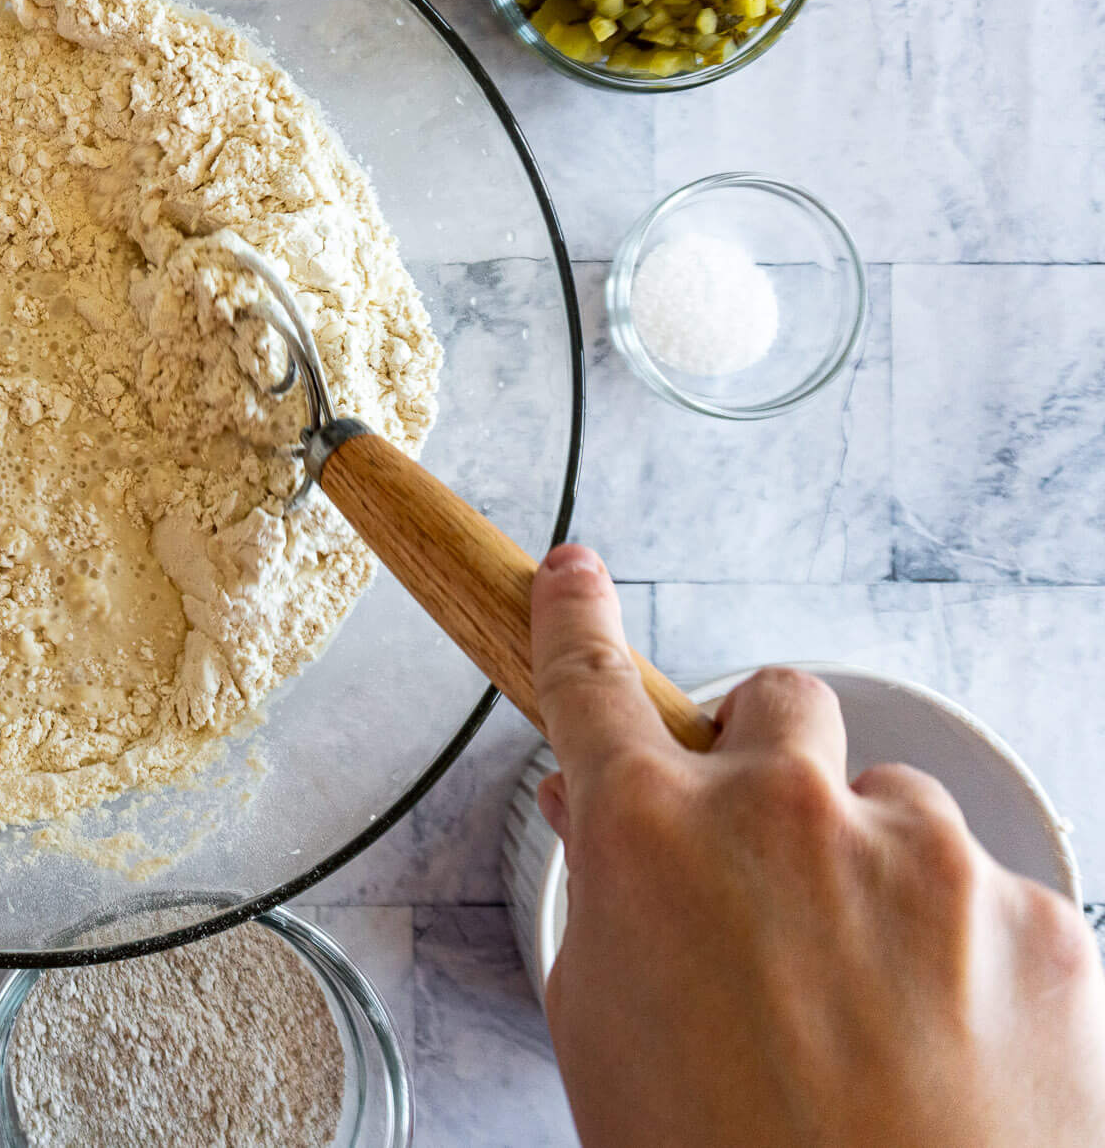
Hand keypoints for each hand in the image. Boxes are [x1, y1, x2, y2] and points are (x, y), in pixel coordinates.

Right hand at [531, 543, 1104, 1147]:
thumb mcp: (600, 1030)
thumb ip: (605, 900)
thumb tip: (602, 820)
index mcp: (652, 838)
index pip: (593, 683)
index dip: (576, 619)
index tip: (576, 576)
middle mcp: (788, 814)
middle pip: (782, 700)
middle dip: (773, 756)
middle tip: (772, 853)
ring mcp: (927, 860)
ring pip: (897, 806)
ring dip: (877, 866)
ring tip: (870, 998)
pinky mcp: (1042, 920)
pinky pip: (992, 895)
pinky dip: (966, 949)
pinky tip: (945, 1042)